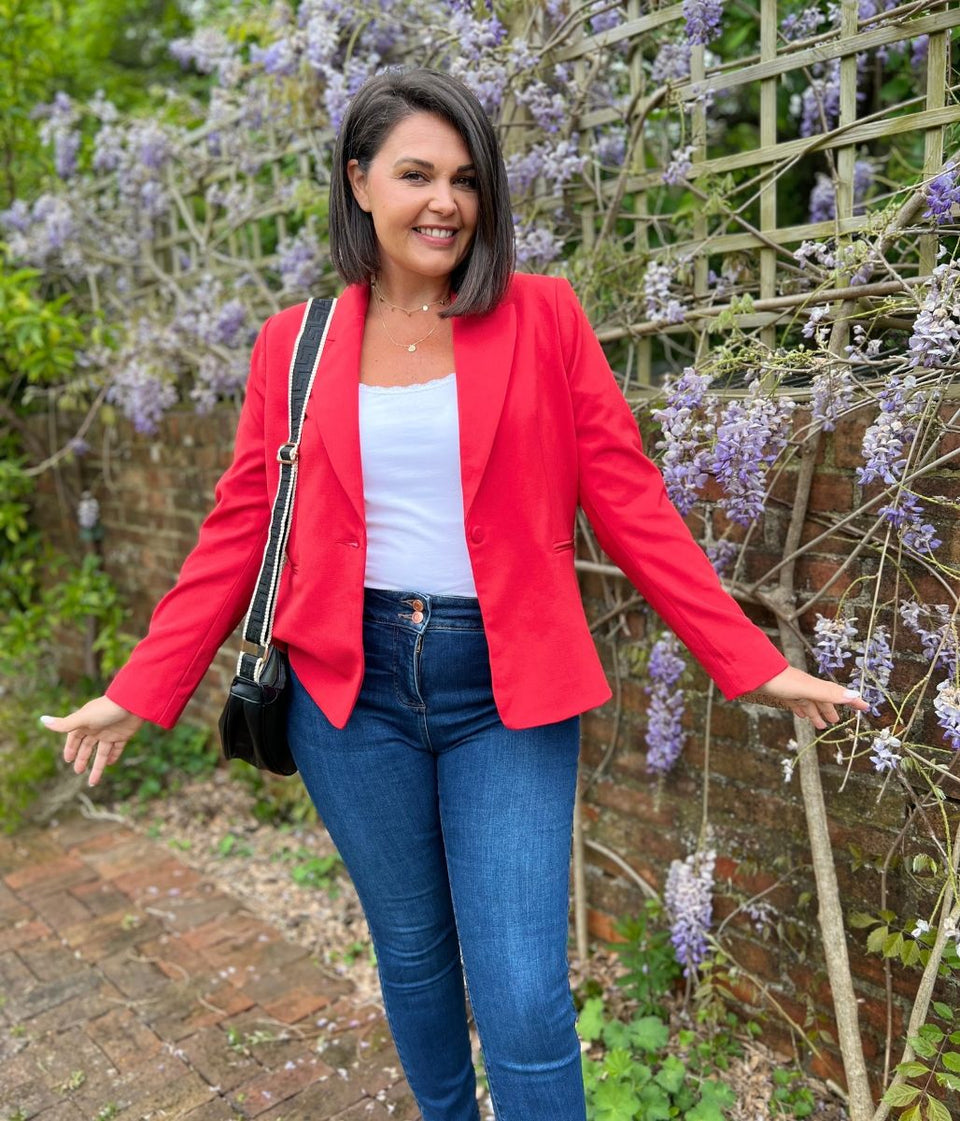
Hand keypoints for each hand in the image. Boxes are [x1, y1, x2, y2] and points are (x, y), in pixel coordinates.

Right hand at [39, 698, 143, 786]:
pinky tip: (110, 764)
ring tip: (92, 782)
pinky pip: (117, 748)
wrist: (132, 704)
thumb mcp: (83, 719)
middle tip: (78, 771)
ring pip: (102, 753)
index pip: (75, 738)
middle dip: (82, 759)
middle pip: (87, 747)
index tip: (68, 760)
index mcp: (85, 724)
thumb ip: (64, 724)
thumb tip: (42, 720)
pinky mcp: (123, 735)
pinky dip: (113, 757)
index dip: (71, 748)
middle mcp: (97, 728)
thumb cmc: (105, 710)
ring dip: (98, 766)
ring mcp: (110, 733)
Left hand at [741, 666, 871, 729]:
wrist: (754, 673)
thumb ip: (828, 693)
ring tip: (819, 725)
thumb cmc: (780, 681)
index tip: (865, 707)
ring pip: (808, 703)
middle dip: (830, 710)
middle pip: (822, 700)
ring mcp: (792, 689)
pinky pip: (794, 702)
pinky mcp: (779, 692)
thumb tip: (854, 695)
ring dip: (815, 713)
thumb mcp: (807, 688)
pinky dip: (800, 709)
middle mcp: (806, 687)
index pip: (837, 694)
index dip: (851, 701)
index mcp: (815, 686)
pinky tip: (801, 715)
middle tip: (835, 722)